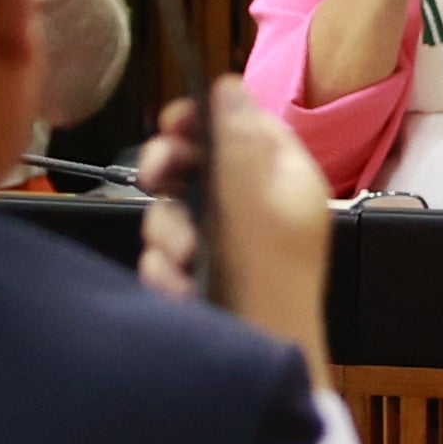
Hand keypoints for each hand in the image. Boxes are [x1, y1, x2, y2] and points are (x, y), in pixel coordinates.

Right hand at [138, 79, 333, 380]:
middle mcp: (256, 205)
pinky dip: (167, 272)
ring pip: (172, 212)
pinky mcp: (201, 275)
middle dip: (171, 176)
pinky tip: (181, 288)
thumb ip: (237, 142)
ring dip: (169, 234)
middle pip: (197, 164)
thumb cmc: (269, 282)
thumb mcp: (253, 202)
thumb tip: (227, 85)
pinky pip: (166, 256)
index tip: (171, 121)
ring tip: (185, 261)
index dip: (206, 118)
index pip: (245, 125)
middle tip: (157, 181)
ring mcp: (226, 242)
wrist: (261, 358)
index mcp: (285, 178)